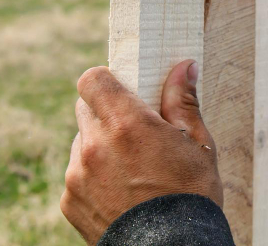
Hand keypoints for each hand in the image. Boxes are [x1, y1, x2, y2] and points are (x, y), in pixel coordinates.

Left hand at [60, 60, 223, 244]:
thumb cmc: (191, 198)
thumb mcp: (197, 145)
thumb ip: (183, 101)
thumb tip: (183, 66)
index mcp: (125, 124)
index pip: (92, 80)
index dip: (106, 80)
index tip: (123, 90)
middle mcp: (94, 145)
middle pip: (86, 109)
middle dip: (107, 113)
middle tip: (134, 132)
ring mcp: (77, 175)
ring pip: (82, 142)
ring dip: (99, 146)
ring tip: (131, 169)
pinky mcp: (70, 201)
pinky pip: (76, 174)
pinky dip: (93, 176)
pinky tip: (121, 192)